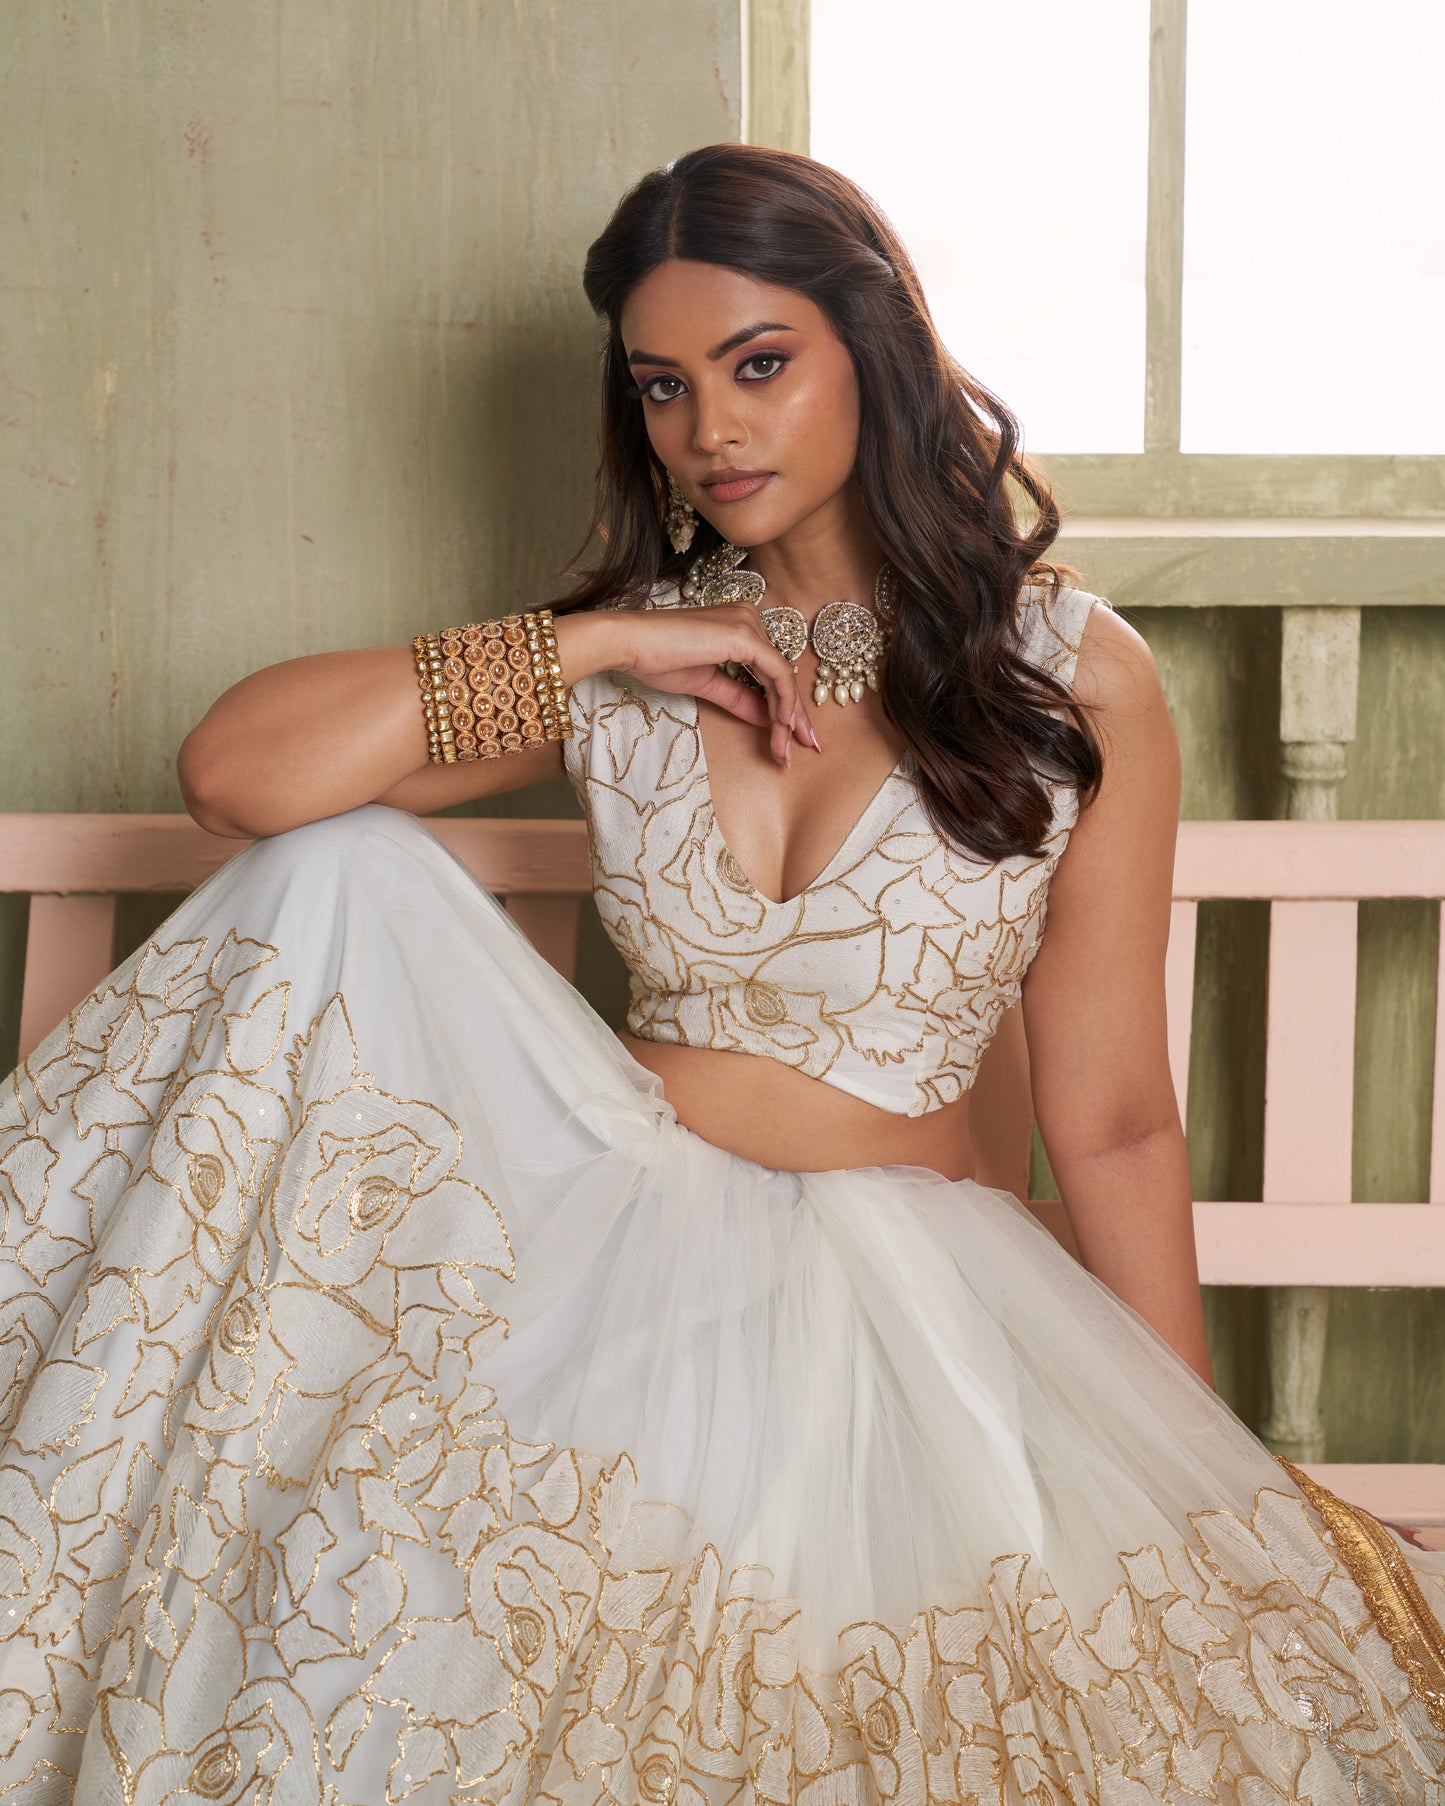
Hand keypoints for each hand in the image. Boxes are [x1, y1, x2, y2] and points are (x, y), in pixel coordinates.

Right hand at [612, 602, 820, 767]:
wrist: (629, 644)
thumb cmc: (657, 659)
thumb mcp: (707, 684)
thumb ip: (739, 698)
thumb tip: (766, 719)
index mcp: (739, 626)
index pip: (771, 671)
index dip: (784, 706)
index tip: (790, 738)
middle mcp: (749, 618)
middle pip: (782, 674)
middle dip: (794, 715)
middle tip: (806, 746)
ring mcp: (748, 624)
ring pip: (783, 677)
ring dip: (788, 717)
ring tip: (786, 749)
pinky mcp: (744, 635)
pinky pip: (776, 673)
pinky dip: (783, 702)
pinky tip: (782, 727)